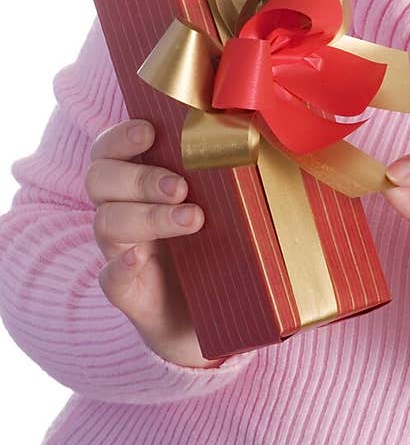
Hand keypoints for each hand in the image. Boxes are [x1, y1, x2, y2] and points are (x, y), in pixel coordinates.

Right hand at [85, 118, 224, 368]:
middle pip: (99, 179)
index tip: (151, 131)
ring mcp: (120, 251)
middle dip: (141, 177)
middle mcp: (122, 209)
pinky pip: (110, 277)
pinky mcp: (127, 291)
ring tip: (193, 219)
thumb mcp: (228, 201)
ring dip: (148, 216)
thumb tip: (274, 134)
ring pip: (107, 222)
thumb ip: (234, 168)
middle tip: (181, 187)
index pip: (109, 148)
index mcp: (140, 180)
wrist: (219, 313)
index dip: (122, 136)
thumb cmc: (224, 241)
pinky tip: (140, 258)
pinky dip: (121, 265)